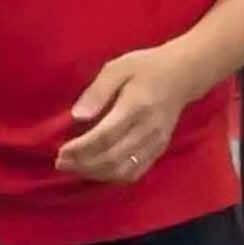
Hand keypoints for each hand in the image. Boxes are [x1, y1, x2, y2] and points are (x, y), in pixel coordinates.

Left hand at [54, 44, 204, 183]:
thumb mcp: (118, 67)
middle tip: (61, 163)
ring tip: (73, 168)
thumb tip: (77, 116)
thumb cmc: (145, 68)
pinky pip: (135, 173)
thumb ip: (97, 91)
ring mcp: (156, 142)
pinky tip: (95, 172)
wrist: (182, 75)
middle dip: (83, 164)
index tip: (61, 151)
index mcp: (136, 106)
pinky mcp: (159, 150)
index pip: (105, 135)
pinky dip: (112, 177)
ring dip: (95, 174)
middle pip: (112, 157)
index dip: (81, 148)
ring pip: (123, 170)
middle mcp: (148, 129)